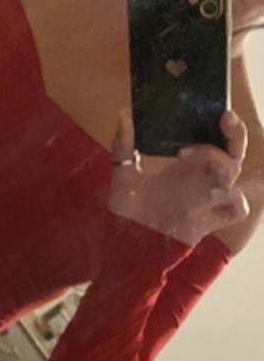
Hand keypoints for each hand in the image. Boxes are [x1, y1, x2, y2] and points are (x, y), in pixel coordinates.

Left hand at [108, 109, 249, 246]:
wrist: (129, 246)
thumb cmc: (128, 213)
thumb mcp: (123, 177)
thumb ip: (123, 148)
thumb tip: (124, 115)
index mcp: (187, 166)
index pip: (218, 141)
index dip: (227, 127)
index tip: (220, 114)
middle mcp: (201, 180)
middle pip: (234, 154)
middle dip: (235, 136)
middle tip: (224, 120)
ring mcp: (207, 200)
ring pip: (234, 177)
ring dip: (221, 162)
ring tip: (187, 157)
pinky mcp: (209, 221)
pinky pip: (238, 209)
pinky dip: (236, 201)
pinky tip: (216, 194)